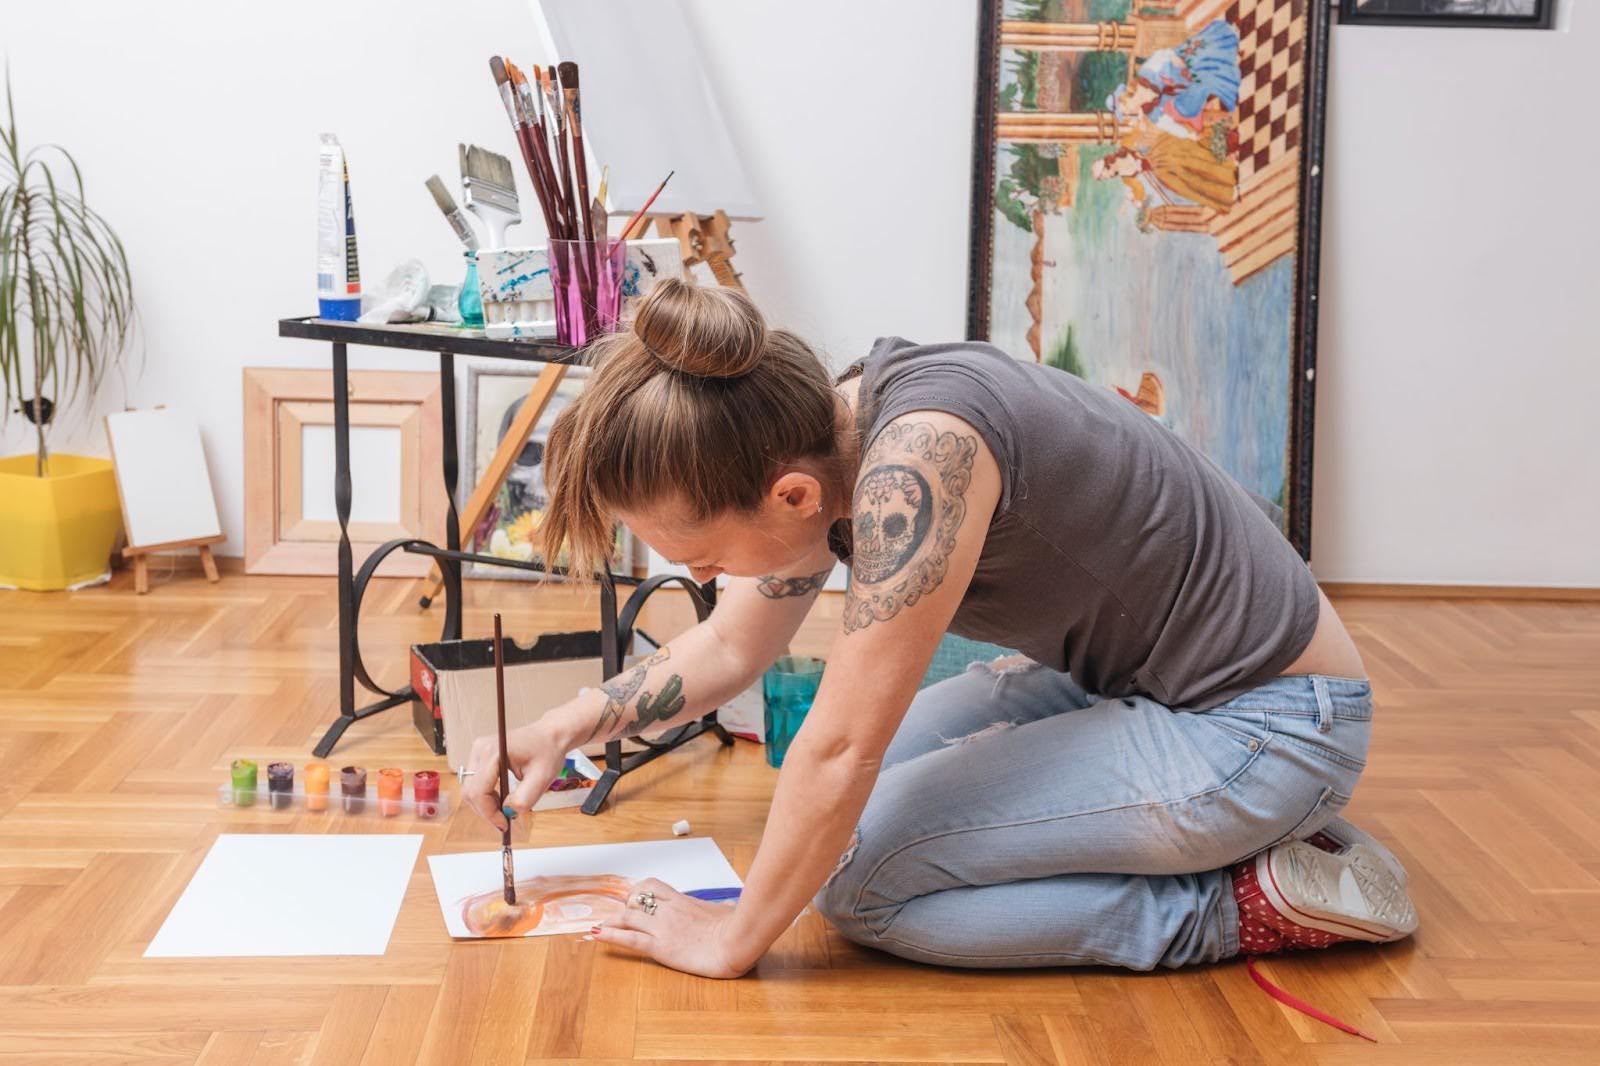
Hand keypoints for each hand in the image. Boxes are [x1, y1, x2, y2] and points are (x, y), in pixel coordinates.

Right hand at [462, 720, 567, 831]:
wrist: (550, 735)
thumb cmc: (548, 752)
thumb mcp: (542, 779)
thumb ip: (524, 799)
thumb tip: (507, 813)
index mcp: (493, 752)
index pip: (479, 791)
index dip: (489, 813)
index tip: (504, 825)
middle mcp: (480, 749)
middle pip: (470, 792)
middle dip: (486, 811)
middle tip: (504, 822)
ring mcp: (478, 751)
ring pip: (470, 789)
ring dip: (485, 804)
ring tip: (505, 809)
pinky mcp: (479, 756)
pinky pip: (475, 783)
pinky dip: (485, 796)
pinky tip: (501, 798)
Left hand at [591, 878, 752, 978]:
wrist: (736, 941)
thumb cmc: (736, 926)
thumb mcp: (727, 911)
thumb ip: (723, 909)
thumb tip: (731, 907)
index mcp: (683, 900)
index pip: (653, 887)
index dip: (640, 892)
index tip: (636, 899)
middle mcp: (668, 910)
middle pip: (636, 901)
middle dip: (625, 908)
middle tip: (619, 917)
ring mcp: (662, 927)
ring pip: (627, 917)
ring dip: (613, 921)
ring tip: (602, 926)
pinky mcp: (660, 946)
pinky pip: (628, 938)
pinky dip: (610, 936)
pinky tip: (597, 935)